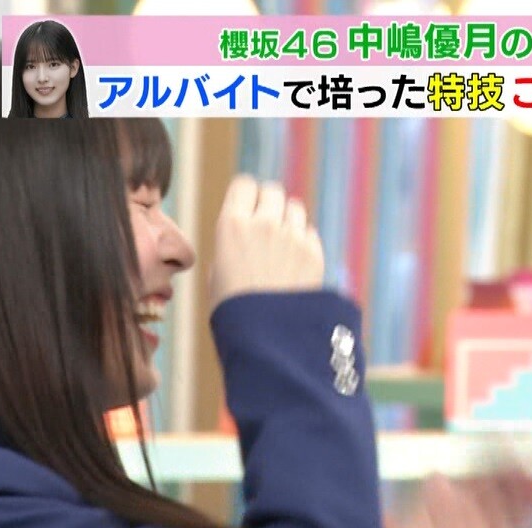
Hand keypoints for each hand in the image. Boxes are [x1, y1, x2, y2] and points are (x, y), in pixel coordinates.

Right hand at [210, 175, 324, 309]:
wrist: (266, 340)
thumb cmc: (232, 312)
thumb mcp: (217, 275)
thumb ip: (230, 246)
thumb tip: (241, 235)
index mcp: (231, 226)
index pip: (243, 184)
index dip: (245, 195)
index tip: (245, 207)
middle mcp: (263, 224)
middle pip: (272, 191)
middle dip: (269, 203)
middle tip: (265, 225)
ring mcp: (292, 237)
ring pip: (294, 207)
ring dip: (288, 219)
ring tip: (280, 245)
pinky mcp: (314, 253)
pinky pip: (309, 232)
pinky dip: (303, 241)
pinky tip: (294, 264)